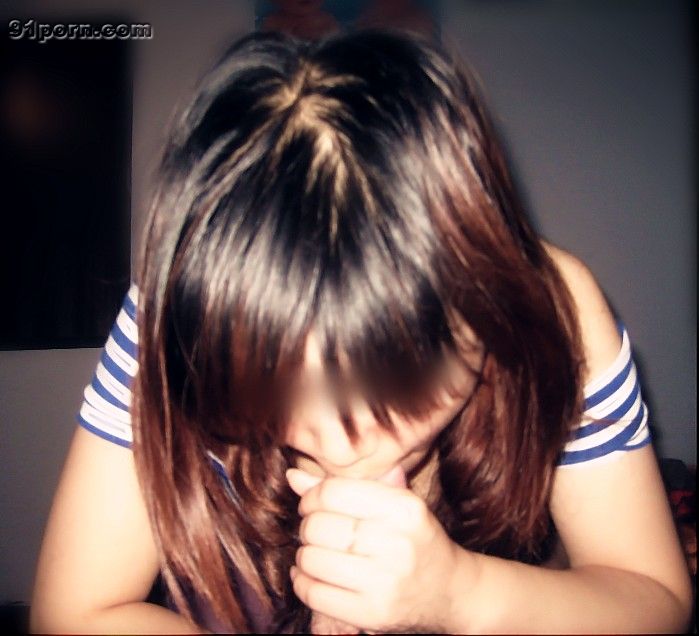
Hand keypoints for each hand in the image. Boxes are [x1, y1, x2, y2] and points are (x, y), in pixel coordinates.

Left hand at [286, 467, 459, 633]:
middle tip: (316, 530)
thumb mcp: (393, 503)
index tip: (313, 504)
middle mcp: (397, 543)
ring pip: (311, 559)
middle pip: (318, 526)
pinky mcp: (373, 614)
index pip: (333, 492)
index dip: (312, 496)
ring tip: (316, 553)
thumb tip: (293, 477)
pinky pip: (314, 594)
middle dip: (307, 526)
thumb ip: (344, 488)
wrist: (451, 591)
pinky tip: (311, 575)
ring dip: (304, 555)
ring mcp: (385, 582)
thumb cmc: (415, 538)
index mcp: (404, 508)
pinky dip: (302, 583)